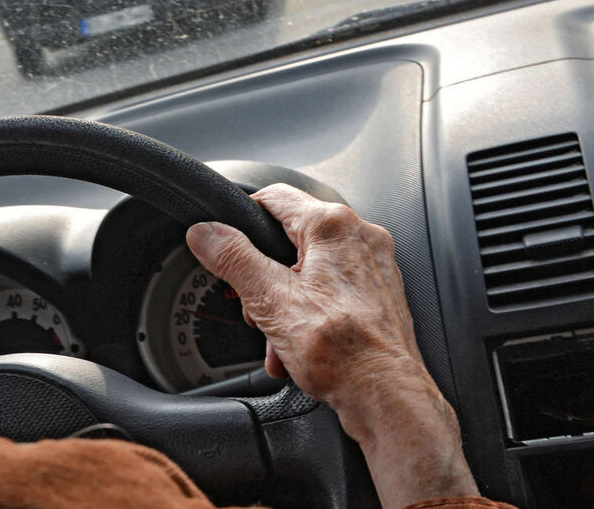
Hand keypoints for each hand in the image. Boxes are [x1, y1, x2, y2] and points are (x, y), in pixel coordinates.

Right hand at [186, 184, 478, 506]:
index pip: (273, 196)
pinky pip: (333, 291)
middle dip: (264, 275)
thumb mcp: (269, 299)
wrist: (387, 396)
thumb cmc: (344, 352)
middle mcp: (361, 237)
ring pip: (311, 269)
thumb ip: (233, 259)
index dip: (241, 219)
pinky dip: (311, 313)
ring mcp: (375, 266)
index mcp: (333, 226)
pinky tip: (299, 345)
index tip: (223, 241)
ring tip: (278, 336)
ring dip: (285, 301)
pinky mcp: (380, 294)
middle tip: (253, 304)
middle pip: (291, 238)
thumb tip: (205, 233)